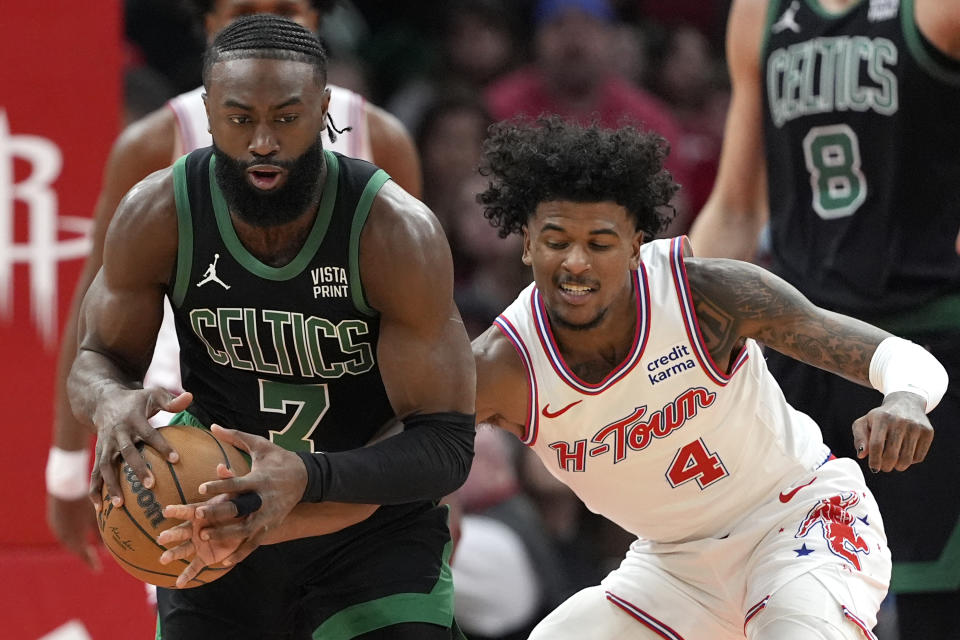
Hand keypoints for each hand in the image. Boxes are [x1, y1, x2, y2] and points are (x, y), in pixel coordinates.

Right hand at [46, 494, 101, 570]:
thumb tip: (106, 550)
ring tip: (85, 546)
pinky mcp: (53, 520)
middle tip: (92, 557)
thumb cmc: (85, 502)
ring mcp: (57, 528)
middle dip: (84, 553)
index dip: (91, 562)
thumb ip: (100, 534)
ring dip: (77, 544)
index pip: (84, 555)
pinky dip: (71, 535)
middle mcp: (64, 537)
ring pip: (68, 541)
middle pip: (75, 549)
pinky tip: (76, 531)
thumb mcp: (96, 518)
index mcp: (75, 539)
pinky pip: (63, 532)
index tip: (97, 570)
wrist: (64, 487)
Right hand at [90, 390, 192, 511]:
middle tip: (151, 485)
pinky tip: (100, 509)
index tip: (176, 459)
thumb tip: (190, 397)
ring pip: (106, 466)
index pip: (150, 433)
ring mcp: (105, 445)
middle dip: (137, 469)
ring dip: (111, 485)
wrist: (103, 401)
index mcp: (133, 419)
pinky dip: (94, 490)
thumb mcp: (153, 395)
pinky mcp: (98, 454)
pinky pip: (94, 474)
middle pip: (127, 452)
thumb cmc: (136, 401)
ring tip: (120, 504)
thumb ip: (171, 400)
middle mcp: (117, 433)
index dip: (162, 446)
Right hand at [158, 464, 242, 586]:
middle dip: (172, 534)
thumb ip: (228, 481)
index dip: (179, 510)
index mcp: (202, 513)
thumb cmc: (237, 505)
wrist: (244, 523)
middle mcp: (196, 529)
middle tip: (161, 537)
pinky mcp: (206, 556)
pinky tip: (179, 583)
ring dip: (174, 553)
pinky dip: (187, 575)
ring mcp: (199, 543)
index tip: (167, 509)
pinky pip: (195, 567)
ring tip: (163, 559)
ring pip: (184, 549)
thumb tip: (221, 465)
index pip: (189, 510)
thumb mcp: (234, 493)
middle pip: (182, 531)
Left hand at [171, 425, 305, 568]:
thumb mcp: (261, 445)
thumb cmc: (279, 459)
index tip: (201, 488)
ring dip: (226, 534)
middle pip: (239, 508)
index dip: (220, 486)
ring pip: (245, 529)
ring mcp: (269, 515)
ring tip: (205, 539)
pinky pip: (255, 542)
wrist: (307, 477)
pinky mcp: (272, 526)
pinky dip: (241, 552)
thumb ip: (236, 437)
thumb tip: (213, 426)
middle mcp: (264, 499)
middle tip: (198, 517)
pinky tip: (225, 561)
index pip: (237, 483)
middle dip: (219, 513)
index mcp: (260, 479)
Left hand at [852, 391, 933, 472]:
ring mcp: (916, 426)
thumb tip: (861, 455)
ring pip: (906, 459)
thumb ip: (859, 438)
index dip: (874, 460)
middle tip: (884, 467)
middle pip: (891, 455)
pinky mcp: (928, 432)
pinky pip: (918, 457)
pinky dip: (910, 461)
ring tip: (893, 463)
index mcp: (882, 418)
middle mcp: (900, 421)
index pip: (876, 445)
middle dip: (886, 466)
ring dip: (898, 466)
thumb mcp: (864, 422)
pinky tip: (905, 454)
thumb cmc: (880, 418)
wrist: (905, 402)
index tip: (874, 468)